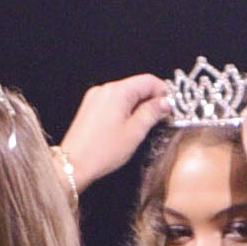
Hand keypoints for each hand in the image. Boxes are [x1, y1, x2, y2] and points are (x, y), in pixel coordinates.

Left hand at [57, 74, 169, 192]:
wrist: (73, 164)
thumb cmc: (103, 151)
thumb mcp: (135, 132)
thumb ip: (152, 112)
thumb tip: (165, 102)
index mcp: (117, 91)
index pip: (148, 80)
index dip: (164, 92)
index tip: (172, 107)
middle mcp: (105, 89)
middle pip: (136, 86)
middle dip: (152, 99)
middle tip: (162, 118)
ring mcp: (95, 97)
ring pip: (125, 95)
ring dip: (139, 106)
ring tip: (146, 125)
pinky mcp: (90, 107)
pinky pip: (113, 102)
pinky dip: (125, 110)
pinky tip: (128, 126)